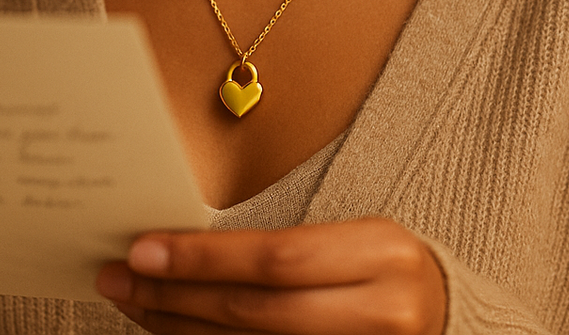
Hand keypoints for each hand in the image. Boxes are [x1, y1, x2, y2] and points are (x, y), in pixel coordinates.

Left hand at [96, 218, 446, 334]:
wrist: (447, 320)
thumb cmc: (385, 270)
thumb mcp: (353, 241)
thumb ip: (283, 249)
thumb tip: (180, 246)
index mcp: (383, 256)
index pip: (276, 258)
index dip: (204, 258)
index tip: (143, 248)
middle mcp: (382, 313)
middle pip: (258, 313)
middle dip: (179, 295)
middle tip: (121, 278)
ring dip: (183, 329)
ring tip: (136, 305)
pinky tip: (178, 334)